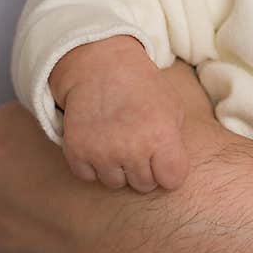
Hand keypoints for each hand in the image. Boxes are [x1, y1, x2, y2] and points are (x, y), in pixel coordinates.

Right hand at [50, 36, 188, 191]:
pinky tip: (99, 143)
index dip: (170, 172)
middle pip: (145, 185)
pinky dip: (93, 165)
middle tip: (139, 146)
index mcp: (162, 137)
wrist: (100, 68)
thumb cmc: (144, 89)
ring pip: (117, 183)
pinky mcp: (77, 153)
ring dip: (119, 169)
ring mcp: (102, 153)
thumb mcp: (173, 108)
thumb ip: (176, 143)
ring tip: (119, 142)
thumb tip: (173, 172)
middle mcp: (132, 149)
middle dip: (145, 170)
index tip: (164, 161)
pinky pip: (90, 177)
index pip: (173, 180)